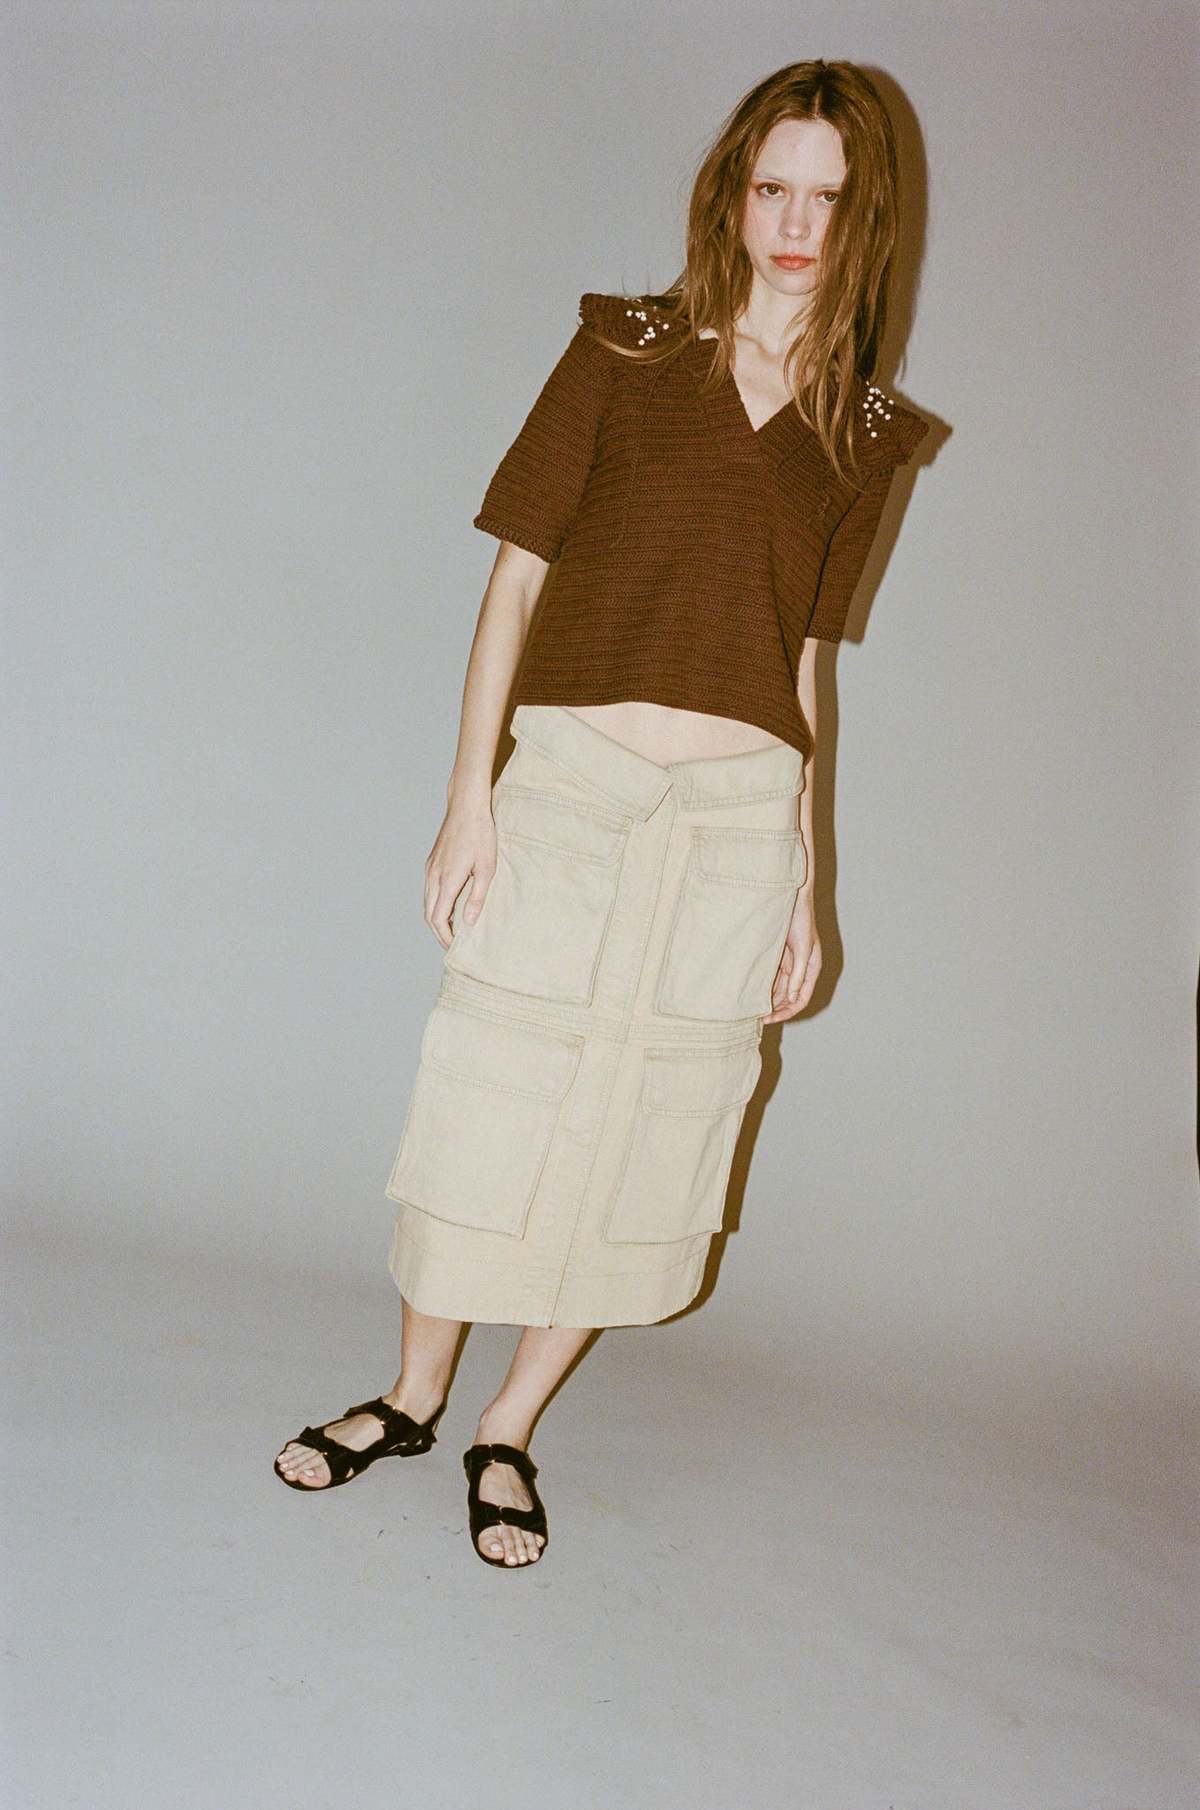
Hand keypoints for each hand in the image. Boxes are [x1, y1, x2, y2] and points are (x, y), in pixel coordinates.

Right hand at [424, 800, 496, 949]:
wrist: (466, 806)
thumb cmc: (481, 835)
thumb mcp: (487, 868)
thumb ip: (477, 897)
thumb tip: (469, 922)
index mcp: (447, 880)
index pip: (437, 918)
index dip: (444, 936)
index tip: (454, 947)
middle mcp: (433, 876)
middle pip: (428, 914)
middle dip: (438, 932)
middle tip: (452, 944)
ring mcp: (430, 868)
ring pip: (427, 902)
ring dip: (436, 919)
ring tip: (451, 929)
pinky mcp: (432, 861)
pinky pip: (429, 890)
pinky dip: (435, 904)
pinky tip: (449, 906)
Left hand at [762, 891, 819, 1021]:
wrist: (790, 897)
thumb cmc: (801, 919)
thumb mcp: (802, 948)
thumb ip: (798, 973)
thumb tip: (792, 997)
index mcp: (811, 969)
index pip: (799, 999)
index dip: (786, 1012)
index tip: (769, 1019)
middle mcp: (800, 969)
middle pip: (787, 997)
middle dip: (774, 1008)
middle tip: (755, 1018)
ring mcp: (787, 963)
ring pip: (776, 988)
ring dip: (766, 998)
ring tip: (749, 1008)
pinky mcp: (776, 955)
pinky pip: (769, 976)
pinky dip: (760, 985)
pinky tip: (748, 991)